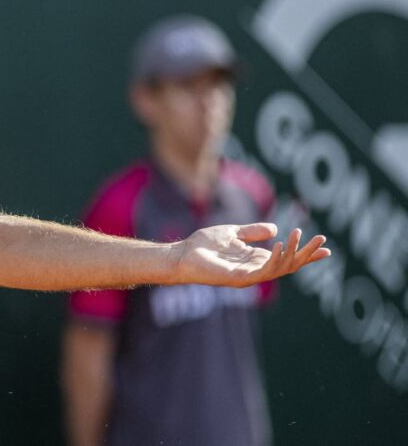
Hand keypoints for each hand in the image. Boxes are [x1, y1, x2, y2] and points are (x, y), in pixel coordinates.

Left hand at [173, 223, 329, 287]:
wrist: (182, 254)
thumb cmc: (203, 245)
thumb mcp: (233, 232)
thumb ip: (252, 231)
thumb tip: (275, 228)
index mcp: (257, 259)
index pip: (288, 258)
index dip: (306, 253)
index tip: (326, 247)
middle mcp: (256, 270)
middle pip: (290, 265)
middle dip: (307, 254)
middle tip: (323, 241)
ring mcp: (249, 276)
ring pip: (280, 268)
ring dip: (292, 253)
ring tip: (299, 237)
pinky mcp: (239, 278)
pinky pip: (262, 271)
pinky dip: (273, 259)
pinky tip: (279, 245)